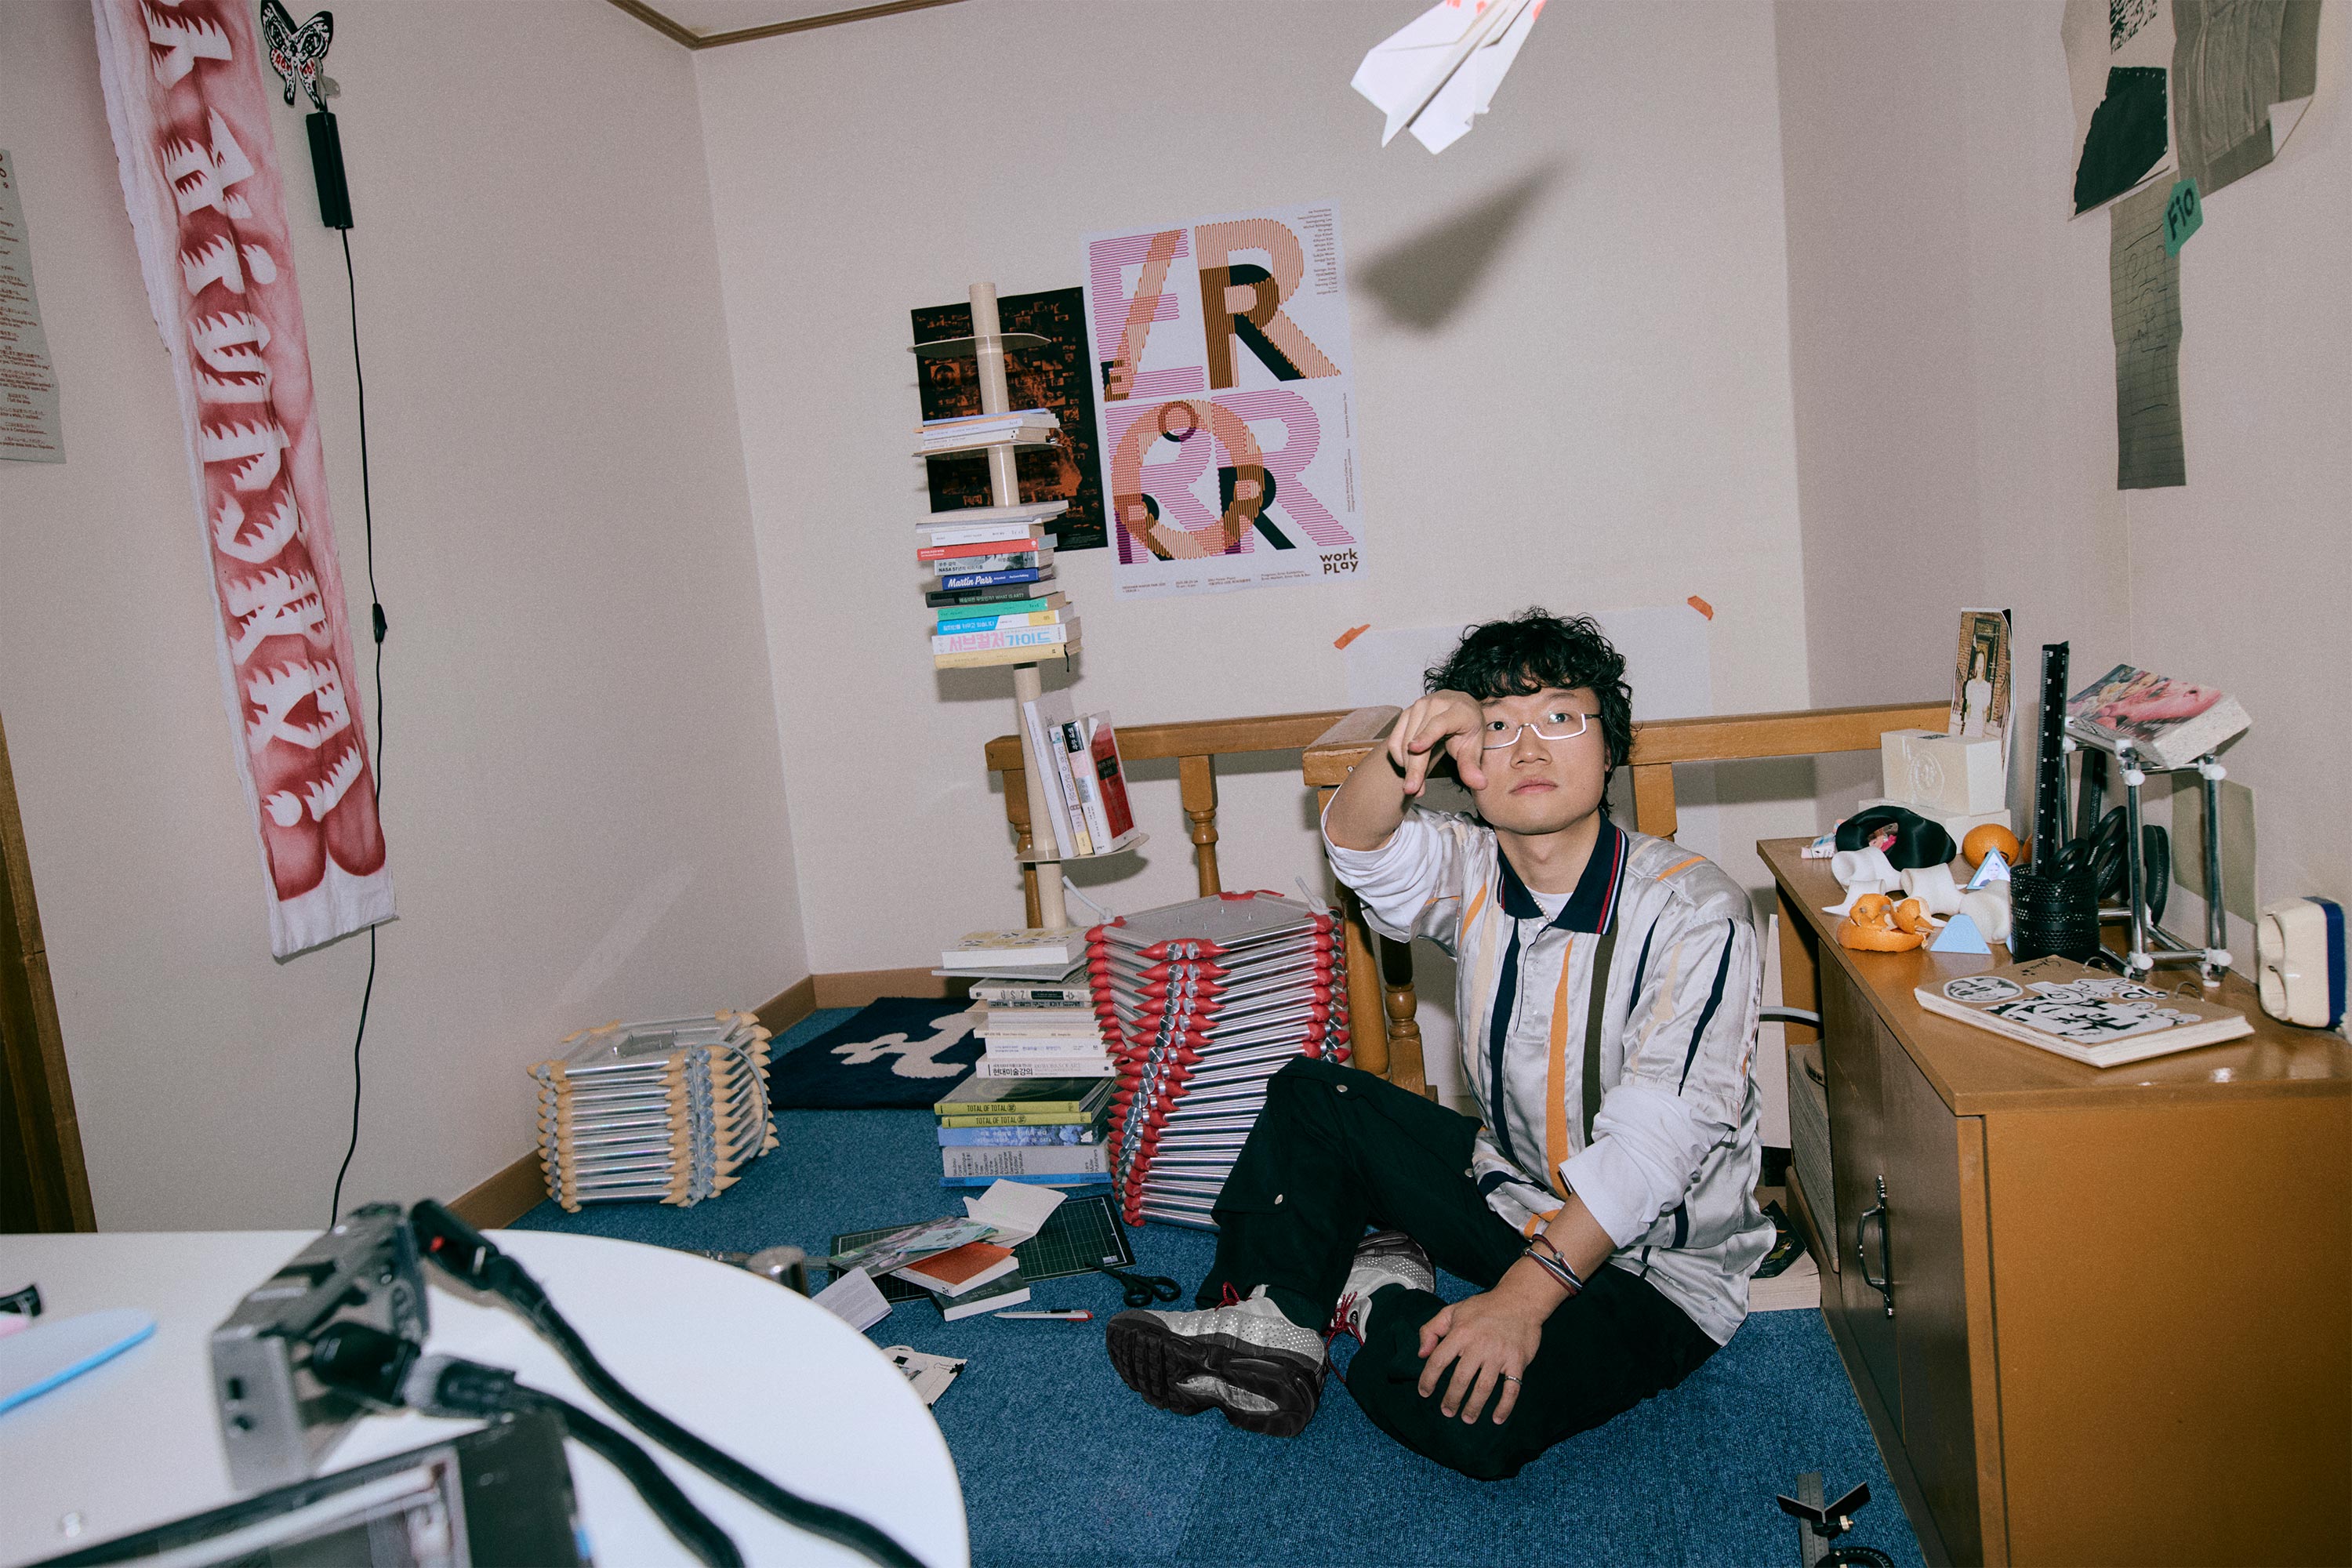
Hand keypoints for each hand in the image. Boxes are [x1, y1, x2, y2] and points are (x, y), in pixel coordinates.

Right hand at [1387, 690, 1487, 796]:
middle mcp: (1435, 704)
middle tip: (1412, 790)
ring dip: (1407, 765)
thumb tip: (1479, 784)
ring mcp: (1418, 706)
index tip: (1415, 749)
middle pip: (1418, 737)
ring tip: (1415, 784)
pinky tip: (1409, 766)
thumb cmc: (1467, 727)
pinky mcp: (1406, 712)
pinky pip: (1395, 739)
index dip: (1427, 736)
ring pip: (1404, 740)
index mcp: (1457, 710)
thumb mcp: (1474, 746)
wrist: (1460, 707)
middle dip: (1413, 766)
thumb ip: (1472, 766)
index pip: (1439, 724)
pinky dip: (1399, 756)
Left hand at [1415, 1281, 1546, 1425]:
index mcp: (1460, 1333)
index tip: (1424, 1393)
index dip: (1428, 1379)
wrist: (1520, 1300)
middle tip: (1447, 1412)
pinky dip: (1504, 1406)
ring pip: (1483, 1388)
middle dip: (1451, 1399)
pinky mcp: (1518, 1361)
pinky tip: (1497, 1419)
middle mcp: (1479, 1345)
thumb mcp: (1452, 1311)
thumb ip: (1431, 1330)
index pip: (1438, 1361)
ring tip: (1467, 1418)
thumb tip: (1421, 1354)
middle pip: (1461, 1379)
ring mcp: (1499, 1354)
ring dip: (1474, 1407)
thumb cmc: (1484, 1308)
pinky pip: (1511, 1389)